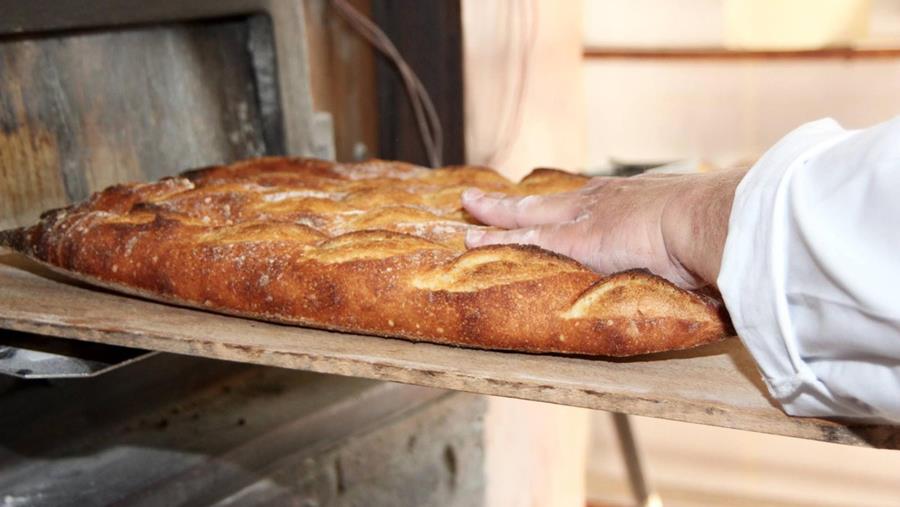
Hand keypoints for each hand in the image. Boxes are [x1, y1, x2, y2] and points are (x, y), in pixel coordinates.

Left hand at [462, 168, 746, 288]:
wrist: (708, 221)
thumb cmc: (715, 229)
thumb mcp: (698, 232)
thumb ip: (689, 246)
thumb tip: (703, 262)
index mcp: (631, 199)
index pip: (586, 200)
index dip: (562, 203)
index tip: (547, 202)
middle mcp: (600, 201)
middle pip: (546, 201)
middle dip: (515, 202)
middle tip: (486, 196)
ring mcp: (582, 218)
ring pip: (525, 216)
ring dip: (496, 216)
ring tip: (469, 212)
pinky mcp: (570, 240)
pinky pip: (521, 240)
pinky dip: (494, 240)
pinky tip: (471, 240)